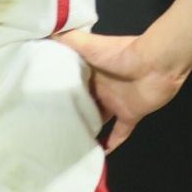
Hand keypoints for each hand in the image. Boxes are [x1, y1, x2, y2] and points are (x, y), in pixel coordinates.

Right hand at [54, 28, 190, 151]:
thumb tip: (42, 34)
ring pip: (97, 120)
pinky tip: (98, 156)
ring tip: (65, 145)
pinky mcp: (130, 115)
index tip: (35, 106)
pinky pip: (119, 134)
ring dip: (85, 130)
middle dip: (68, 114)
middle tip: (46, 131)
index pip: (68, 85)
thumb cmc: (121, 54)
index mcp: (89, 72)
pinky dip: (110, 145)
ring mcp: (116, 103)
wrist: (156, 63)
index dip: (54, 94)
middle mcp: (100, 89)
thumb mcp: (88, 44)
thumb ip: (68, 39)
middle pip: (81, 104)